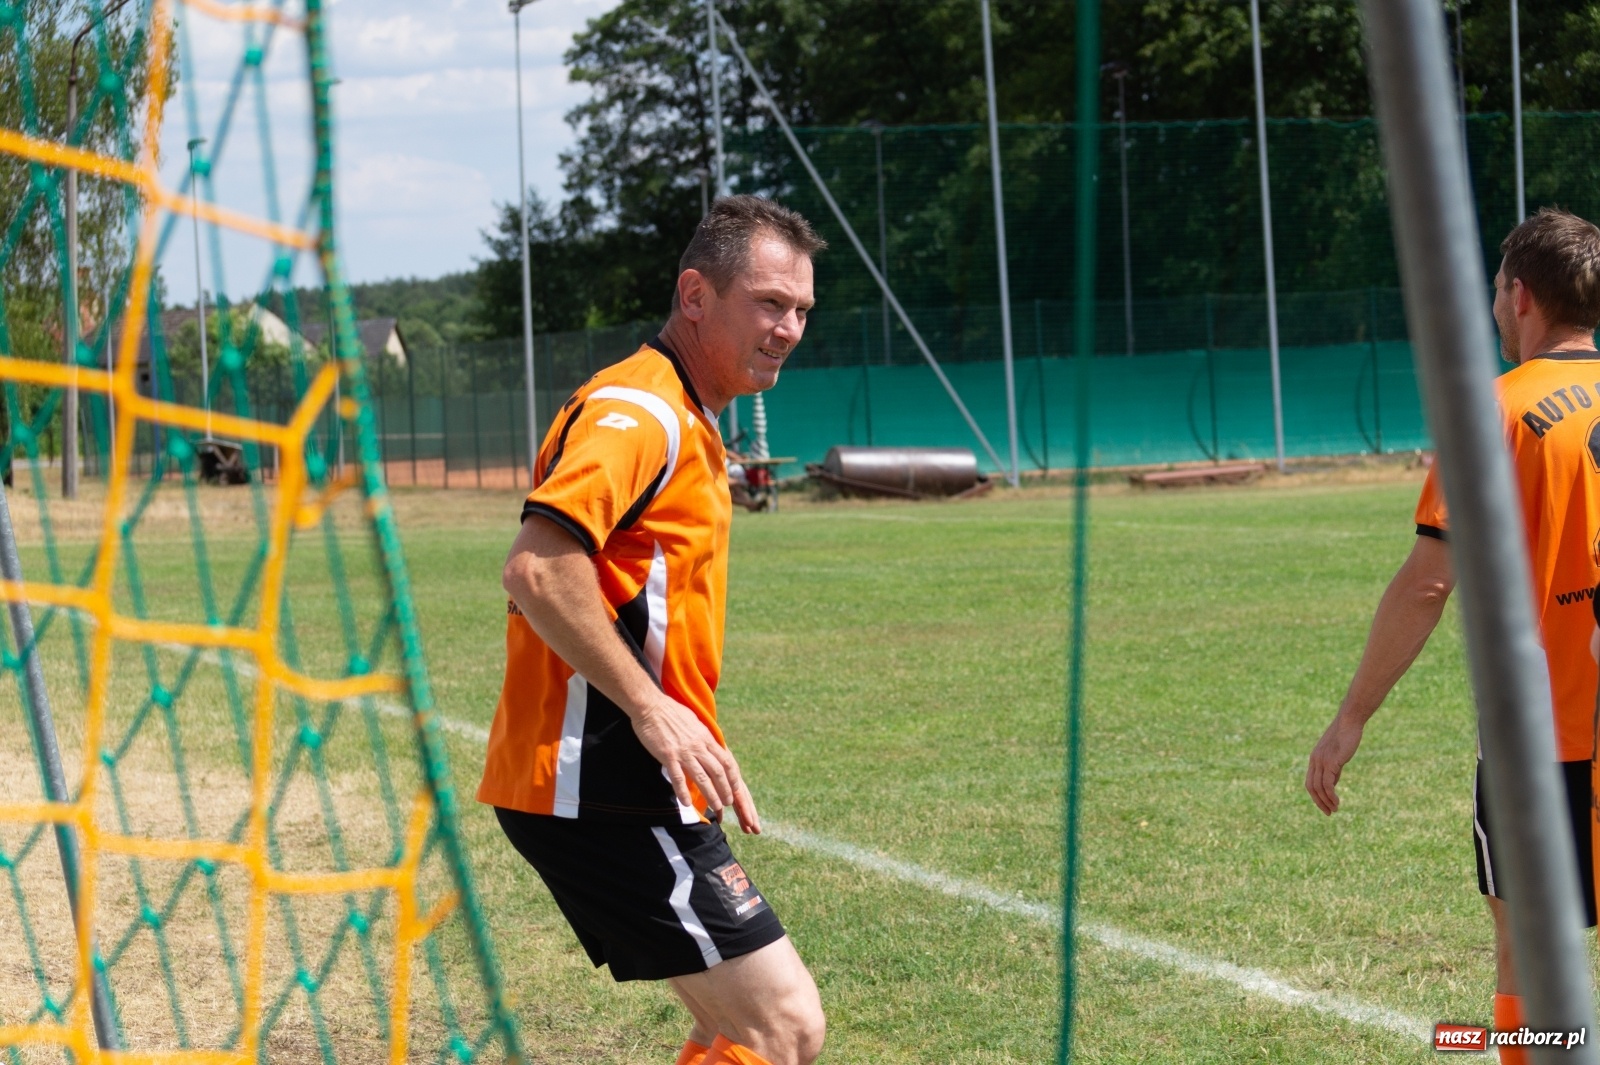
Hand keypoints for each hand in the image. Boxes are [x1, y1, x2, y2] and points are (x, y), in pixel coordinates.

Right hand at [630, 695, 760, 833]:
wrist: (651, 706)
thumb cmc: (672, 712)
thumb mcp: (695, 722)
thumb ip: (703, 737)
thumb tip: (711, 745)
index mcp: (706, 738)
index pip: (726, 761)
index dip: (732, 777)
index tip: (736, 788)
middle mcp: (698, 746)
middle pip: (717, 772)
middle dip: (725, 789)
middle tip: (728, 803)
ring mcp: (683, 752)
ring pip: (702, 778)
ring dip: (710, 794)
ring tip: (715, 807)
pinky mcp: (668, 756)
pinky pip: (678, 777)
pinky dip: (683, 792)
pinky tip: (686, 803)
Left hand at [1305, 714, 1363, 815]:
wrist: (1349, 722)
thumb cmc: (1345, 738)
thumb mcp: (1337, 756)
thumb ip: (1333, 770)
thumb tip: (1332, 785)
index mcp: (1314, 760)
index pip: (1310, 782)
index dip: (1316, 796)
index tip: (1326, 806)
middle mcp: (1315, 761)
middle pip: (1311, 787)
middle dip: (1319, 802)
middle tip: (1329, 813)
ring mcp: (1321, 761)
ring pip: (1319, 787)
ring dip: (1326, 801)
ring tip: (1335, 809)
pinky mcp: (1330, 762)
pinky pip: (1327, 784)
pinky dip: (1331, 795)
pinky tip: (1337, 802)